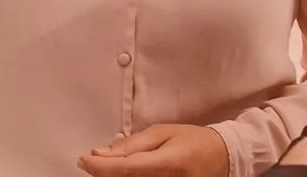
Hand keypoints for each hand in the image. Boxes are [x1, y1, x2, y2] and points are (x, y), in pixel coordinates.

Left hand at [77, 124, 228, 176]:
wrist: (224, 157)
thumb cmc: (192, 141)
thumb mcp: (161, 133)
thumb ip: (130, 145)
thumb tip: (99, 154)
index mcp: (169, 163)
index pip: (126, 169)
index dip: (100, 168)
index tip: (83, 161)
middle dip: (105, 174)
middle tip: (94, 164)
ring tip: (111, 167)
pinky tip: (126, 174)